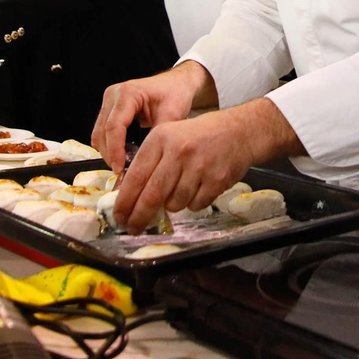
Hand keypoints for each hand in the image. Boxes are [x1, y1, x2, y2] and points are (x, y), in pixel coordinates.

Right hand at [91, 62, 213, 169]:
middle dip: (110, 155)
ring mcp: (108, 101)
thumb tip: (144, 162)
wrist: (176, 83)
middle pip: (102, 132)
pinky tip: (122, 156)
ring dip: (108, 152)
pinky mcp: (108, 109)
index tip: (121, 169)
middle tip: (123, 173)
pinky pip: (102, 132)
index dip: (115, 150)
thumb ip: (157, 137)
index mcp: (128, 93)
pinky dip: (109, 146)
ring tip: (124, 167)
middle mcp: (113, 95)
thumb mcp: (172, 115)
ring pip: (98, 134)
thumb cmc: (176, 94)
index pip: (114, 126)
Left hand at [111, 98, 299, 231]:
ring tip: (179, 191)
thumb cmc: (199, 136)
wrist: (239, 131)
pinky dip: (192, 203)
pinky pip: (195, 205)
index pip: (136, 177)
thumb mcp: (169, 136)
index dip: (125, 201)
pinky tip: (197, 189)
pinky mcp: (216, 180)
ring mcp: (199, 166)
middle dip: (139, 217)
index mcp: (161, 138)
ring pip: (174, 204)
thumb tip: (130, 196)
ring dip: (172, 206)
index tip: (119, 216)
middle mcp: (179, 151)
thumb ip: (150, 162)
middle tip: (133, 228)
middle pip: (152, 196)